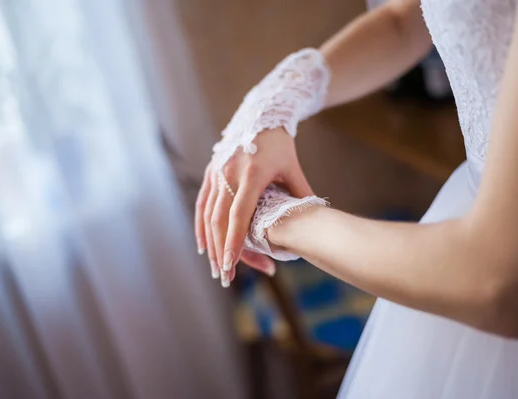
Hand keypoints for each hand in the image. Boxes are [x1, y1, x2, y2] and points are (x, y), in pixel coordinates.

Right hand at [195, 128, 312, 285]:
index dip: (235, 242)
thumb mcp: (293, 169)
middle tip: (225, 278)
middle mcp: (229, 174)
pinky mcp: (210, 172)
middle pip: (219, 220)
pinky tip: (203, 246)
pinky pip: (202, 204)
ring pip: (208, 214)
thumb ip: (301, 195)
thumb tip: (316, 223)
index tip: (232, 266)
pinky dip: (201, 227)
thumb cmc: (280, 145)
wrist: (260, 115)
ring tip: (216, 268)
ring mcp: (216, 172)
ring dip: (210, 244)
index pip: (239, 215)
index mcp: (252, 174)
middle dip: (221, 251)